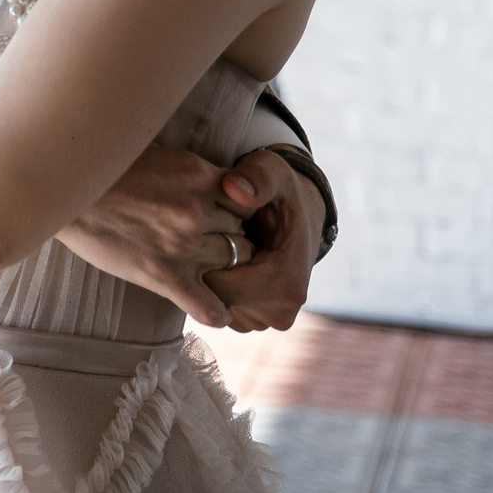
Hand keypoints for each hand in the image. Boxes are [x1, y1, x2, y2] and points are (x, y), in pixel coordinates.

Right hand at [58, 142, 259, 328]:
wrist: (61, 189)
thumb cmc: (104, 169)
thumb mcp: (157, 152)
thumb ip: (190, 172)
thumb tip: (208, 180)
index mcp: (199, 176)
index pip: (248, 201)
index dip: (238, 211)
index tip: (225, 218)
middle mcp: (197, 210)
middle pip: (243, 232)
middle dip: (231, 238)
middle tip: (211, 242)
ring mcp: (183, 246)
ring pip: (235, 263)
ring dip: (224, 267)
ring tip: (206, 267)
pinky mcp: (163, 276)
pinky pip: (211, 307)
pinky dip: (217, 311)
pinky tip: (210, 305)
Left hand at [208, 148, 312, 332]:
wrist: (296, 217)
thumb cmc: (278, 193)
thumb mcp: (271, 171)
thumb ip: (255, 176)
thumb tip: (235, 190)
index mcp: (286, 283)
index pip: (222, 285)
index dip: (201, 258)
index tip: (196, 230)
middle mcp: (280, 311)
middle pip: (215, 300)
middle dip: (201, 269)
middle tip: (197, 236)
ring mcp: (265, 320)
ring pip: (213, 307)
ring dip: (204, 279)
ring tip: (211, 246)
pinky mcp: (252, 321)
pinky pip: (217, 308)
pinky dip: (212, 286)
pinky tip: (215, 259)